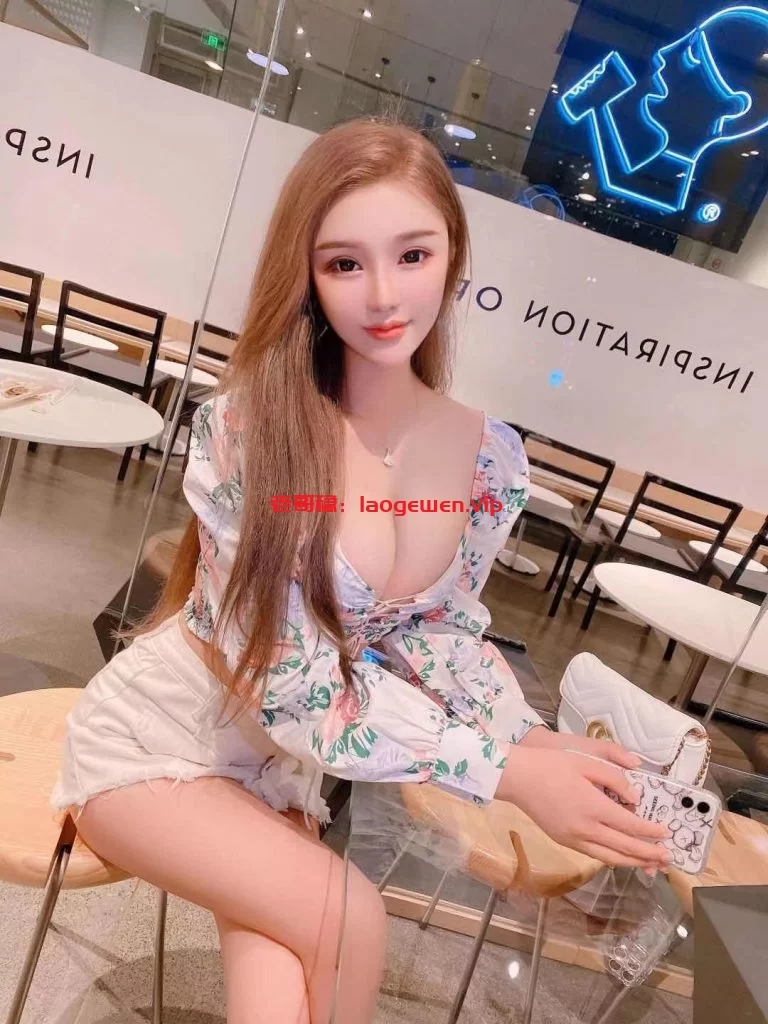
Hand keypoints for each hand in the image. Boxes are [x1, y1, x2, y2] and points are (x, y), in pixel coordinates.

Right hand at [496, 729, 670, 870]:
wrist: (518, 777)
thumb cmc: (552, 765)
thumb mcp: (586, 762)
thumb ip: (614, 779)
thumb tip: (634, 799)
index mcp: (594, 807)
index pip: (631, 826)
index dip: (651, 832)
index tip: (667, 834)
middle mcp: (586, 829)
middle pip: (624, 847)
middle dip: (648, 853)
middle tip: (668, 858)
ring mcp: (573, 839)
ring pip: (610, 858)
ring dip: (633, 862)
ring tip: (651, 865)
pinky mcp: (564, 841)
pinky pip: (594, 855)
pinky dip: (613, 859)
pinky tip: (621, 857)